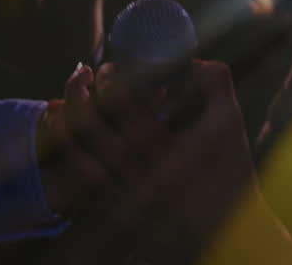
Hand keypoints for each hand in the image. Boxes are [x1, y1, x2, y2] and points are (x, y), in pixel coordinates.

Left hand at [39, 60, 291, 263]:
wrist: (230, 233)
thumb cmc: (232, 175)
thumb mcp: (231, 124)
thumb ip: (216, 84)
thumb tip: (192, 59)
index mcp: (166, 154)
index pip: (124, 111)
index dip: (110, 83)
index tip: (108, 67)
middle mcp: (138, 178)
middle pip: (91, 131)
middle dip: (80, 96)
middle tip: (81, 76)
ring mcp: (124, 199)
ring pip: (78, 160)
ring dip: (64, 128)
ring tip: (59, 104)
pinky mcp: (116, 213)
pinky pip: (79, 185)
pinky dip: (69, 159)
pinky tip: (66, 139)